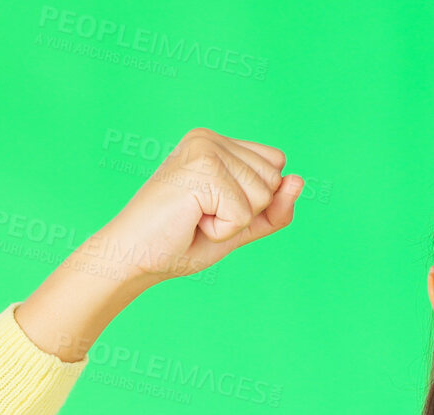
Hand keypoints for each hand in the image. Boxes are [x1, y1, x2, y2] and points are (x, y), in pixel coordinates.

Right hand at [84, 126, 303, 283]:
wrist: (134, 257)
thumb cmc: (182, 240)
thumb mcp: (241, 224)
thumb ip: (275, 207)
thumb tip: (299, 180)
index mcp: (217, 142)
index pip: (276, 166)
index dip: (257, 200)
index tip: (214, 208)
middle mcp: (209, 137)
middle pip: (274, 179)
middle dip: (246, 212)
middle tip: (202, 216)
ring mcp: (203, 149)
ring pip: (262, 195)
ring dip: (233, 222)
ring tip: (195, 218)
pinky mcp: (200, 171)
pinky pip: (243, 214)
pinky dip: (222, 231)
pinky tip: (190, 222)